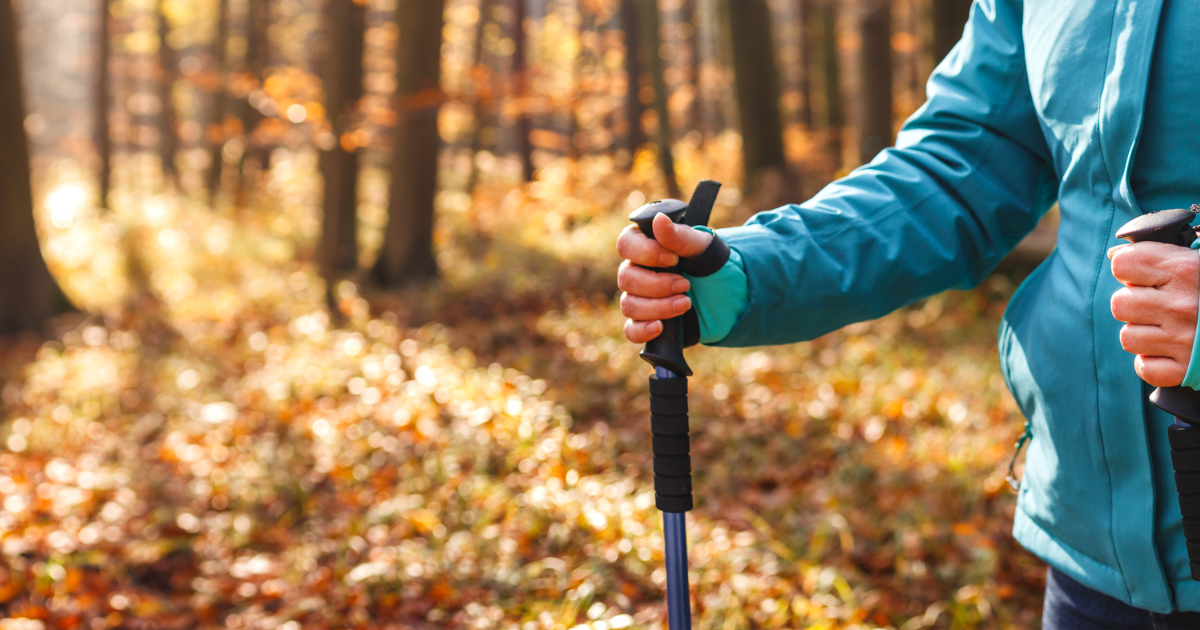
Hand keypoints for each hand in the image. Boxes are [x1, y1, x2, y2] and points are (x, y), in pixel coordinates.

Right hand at [616, 213, 713, 342]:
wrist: (723, 291)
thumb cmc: (708, 262)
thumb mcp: (701, 247)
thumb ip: (679, 235)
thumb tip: (659, 220)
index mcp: (643, 245)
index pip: (625, 245)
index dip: (646, 253)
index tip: (673, 259)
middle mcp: (635, 271)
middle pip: (626, 279)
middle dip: (658, 284)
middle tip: (685, 284)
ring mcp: (637, 297)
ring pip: (629, 305)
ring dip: (658, 307)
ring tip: (686, 303)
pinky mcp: (645, 321)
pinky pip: (631, 330)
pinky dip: (643, 330)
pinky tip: (660, 327)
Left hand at [1109, 242, 1199, 386]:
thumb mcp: (1197, 260)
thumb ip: (1158, 254)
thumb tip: (1115, 255)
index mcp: (1186, 271)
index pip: (1122, 264)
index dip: (1131, 269)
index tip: (1147, 275)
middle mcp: (1182, 305)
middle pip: (1119, 303)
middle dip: (1134, 303)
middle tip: (1158, 304)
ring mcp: (1183, 339)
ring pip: (1128, 337)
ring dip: (1142, 333)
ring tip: (1166, 327)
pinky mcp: (1185, 370)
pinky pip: (1145, 368)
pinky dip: (1152, 362)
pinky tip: (1169, 350)